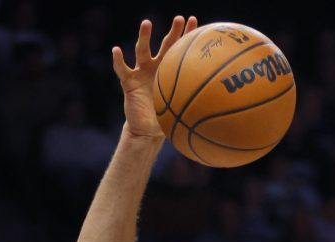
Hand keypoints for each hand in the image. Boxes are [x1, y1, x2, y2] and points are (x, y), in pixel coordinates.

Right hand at [112, 16, 197, 137]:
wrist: (147, 129)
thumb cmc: (166, 117)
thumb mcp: (182, 109)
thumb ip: (195, 103)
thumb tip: (217, 103)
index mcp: (169, 70)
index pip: (180, 49)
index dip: (187, 35)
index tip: (194, 21)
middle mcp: (155, 66)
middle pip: (165, 45)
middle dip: (173, 32)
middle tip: (180, 18)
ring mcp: (141, 72)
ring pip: (142, 51)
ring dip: (144, 37)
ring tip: (147, 23)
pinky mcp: (128, 82)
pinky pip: (122, 69)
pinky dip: (118, 60)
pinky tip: (116, 50)